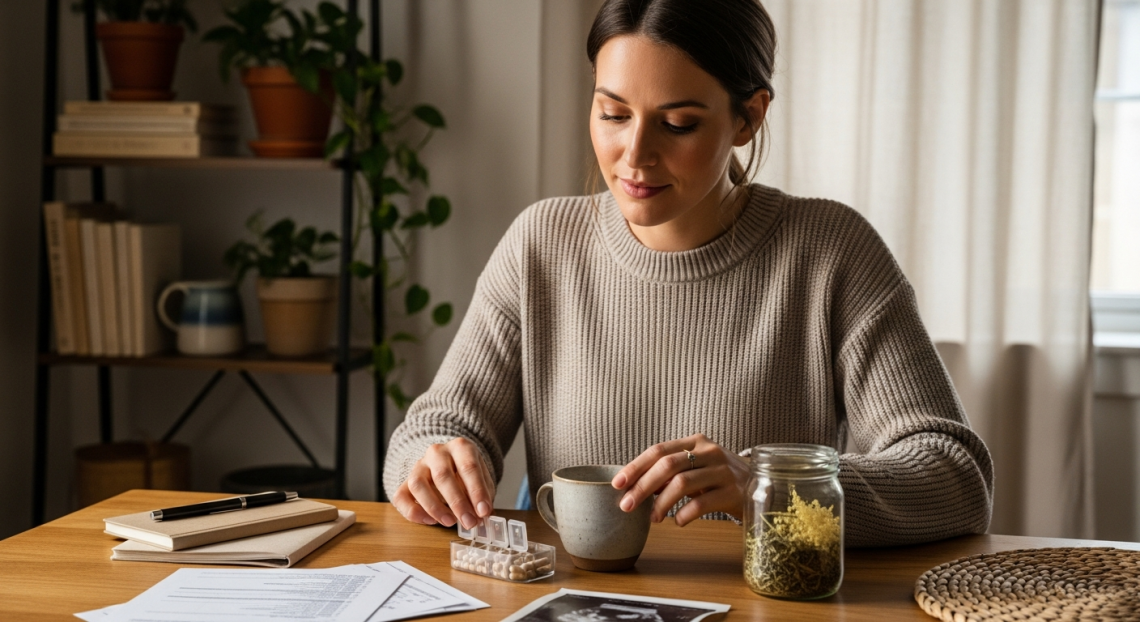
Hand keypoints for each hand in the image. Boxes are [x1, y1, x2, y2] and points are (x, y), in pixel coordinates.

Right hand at [391, 437, 495, 528]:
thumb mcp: (482, 479)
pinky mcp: (405, 481)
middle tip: (469, 522)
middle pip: (442, 475)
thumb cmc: (467, 474)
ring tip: (450, 522)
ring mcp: (419, 466)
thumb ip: (483, 495)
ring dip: (435, 507)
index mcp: (460, 447)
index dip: (477, 491)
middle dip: (457, 503)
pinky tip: (430, 521)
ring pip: (418, 484)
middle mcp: (437, 453)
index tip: (483, 511)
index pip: (468, 467)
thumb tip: (483, 514)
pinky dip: (414, 512)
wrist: (450, 463)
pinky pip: (401, 496)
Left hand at [612, 434, 749, 526]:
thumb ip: (670, 474)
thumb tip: (636, 486)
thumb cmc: (721, 480)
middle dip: (642, 486)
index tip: (617, 483)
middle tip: (627, 505)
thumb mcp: (696, 470)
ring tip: (653, 518)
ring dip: (661, 503)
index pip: (659, 450)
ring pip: (682, 483)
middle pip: (668, 465)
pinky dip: (684, 514)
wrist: (763, 488)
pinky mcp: (733, 492)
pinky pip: (702, 503)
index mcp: (696, 442)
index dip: (635, 466)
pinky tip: (678, 522)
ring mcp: (723, 471)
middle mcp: (710, 451)